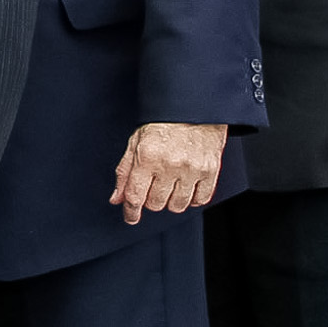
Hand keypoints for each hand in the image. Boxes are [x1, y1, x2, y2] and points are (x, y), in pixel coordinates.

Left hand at [108, 121, 227, 221]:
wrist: (193, 108)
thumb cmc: (163, 123)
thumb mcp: (135, 142)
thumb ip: (125, 172)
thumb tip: (117, 198)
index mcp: (147, 157)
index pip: (135, 195)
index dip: (131, 211)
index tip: (131, 217)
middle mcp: (170, 165)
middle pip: (156, 204)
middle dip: (150, 200)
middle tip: (153, 187)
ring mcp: (192, 169)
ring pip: (178, 205)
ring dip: (171, 201)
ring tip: (170, 186)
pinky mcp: (210, 171)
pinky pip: (200, 200)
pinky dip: (192, 199)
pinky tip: (186, 188)